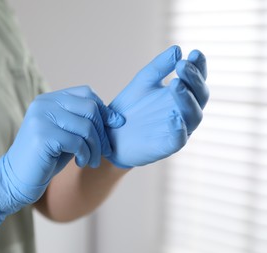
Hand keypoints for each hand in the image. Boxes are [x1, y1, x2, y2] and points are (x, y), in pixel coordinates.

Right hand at [0, 86, 124, 230]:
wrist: (17, 179)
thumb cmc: (46, 158)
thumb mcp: (67, 134)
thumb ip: (84, 122)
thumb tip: (115, 117)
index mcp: (49, 99)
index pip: (86, 93)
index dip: (104, 109)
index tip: (114, 125)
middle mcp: (44, 104)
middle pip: (89, 108)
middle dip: (102, 132)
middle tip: (104, 151)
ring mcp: (41, 118)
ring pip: (86, 126)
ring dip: (95, 147)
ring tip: (91, 161)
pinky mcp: (42, 135)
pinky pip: (77, 142)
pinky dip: (85, 154)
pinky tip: (80, 162)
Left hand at [106, 45, 208, 167]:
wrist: (110, 134)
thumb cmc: (129, 108)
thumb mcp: (142, 82)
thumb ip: (159, 67)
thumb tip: (177, 49)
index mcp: (181, 95)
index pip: (197, 79)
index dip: (199, 66)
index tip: (194, 52)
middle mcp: (184, 112)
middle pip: (200, 95)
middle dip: (194, 79)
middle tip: (183, 65)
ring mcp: (178, 130)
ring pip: (193, 115)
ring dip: (187, 99)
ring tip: (176, 83)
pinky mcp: (167, 146)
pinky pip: (178, 139)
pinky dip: (178, 128)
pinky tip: (173, 116)